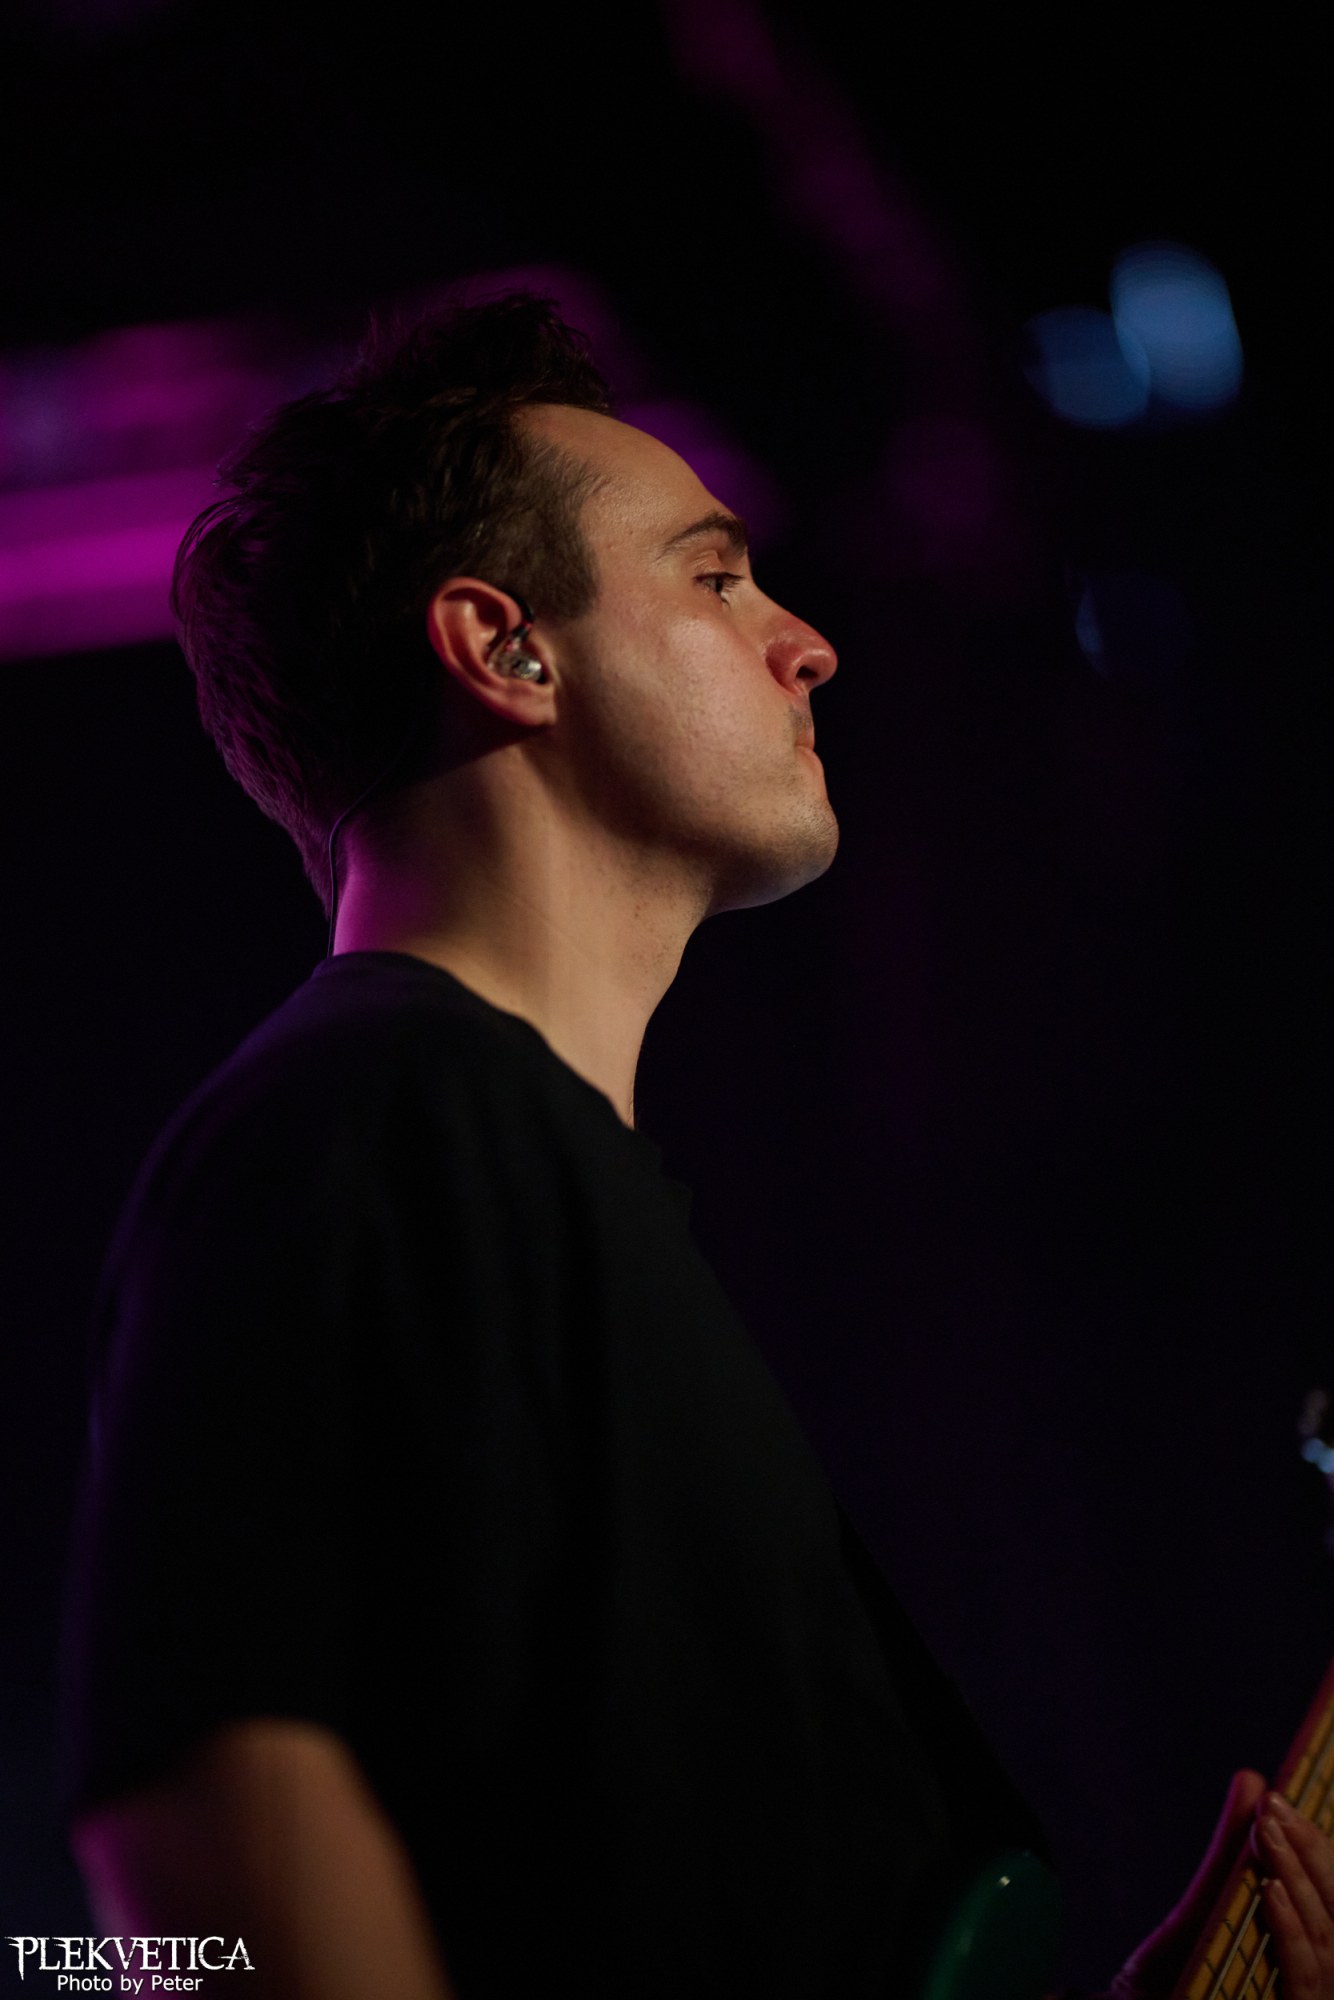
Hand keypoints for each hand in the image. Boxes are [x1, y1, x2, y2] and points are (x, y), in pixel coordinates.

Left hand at [1103, 1768, 1333, 1999]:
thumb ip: (1229, 1856)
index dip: (1319, 1853)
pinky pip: (1305, 1983)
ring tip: (1267, 1832)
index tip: (1282, 1801)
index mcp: (1306, 1959)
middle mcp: (1315, 1985)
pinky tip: (1271, 1889)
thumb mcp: (1200, 1913)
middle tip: (1274, 1805)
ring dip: (1298, 1880)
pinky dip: (1291, 1933)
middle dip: (1311, 1856)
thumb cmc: (1170, 1980)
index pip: (1333, 1902)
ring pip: (1327, 1945)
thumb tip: (1252, 1778)